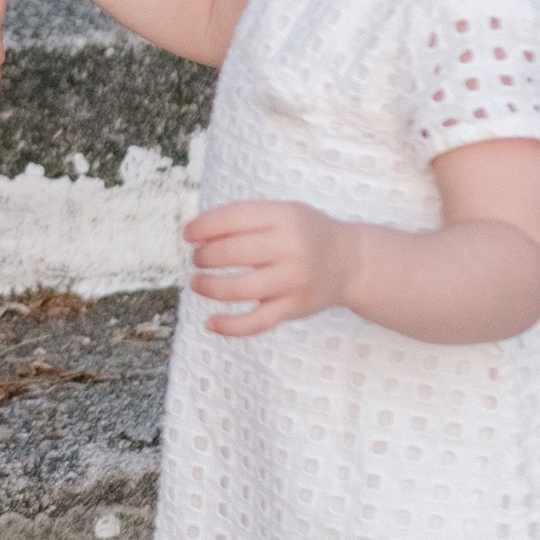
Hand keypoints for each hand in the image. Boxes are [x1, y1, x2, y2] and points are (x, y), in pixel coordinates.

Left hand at [185, 199, 356, 339]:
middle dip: (205, 257)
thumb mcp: (284, 213)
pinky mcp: (294, 308)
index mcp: (285, 216)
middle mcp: (290, 247)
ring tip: (197, 283)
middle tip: (197, 259)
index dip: (204, 226)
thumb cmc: (307, 234)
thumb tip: (198, 234)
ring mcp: (293, 280)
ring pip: (238, 289)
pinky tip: (210, 323)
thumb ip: (247, 220)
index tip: (187, 234)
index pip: (233, 218)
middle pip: (232, 253)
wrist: (352, 262)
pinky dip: (230, 326)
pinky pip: (256, 322)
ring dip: (209, 287)